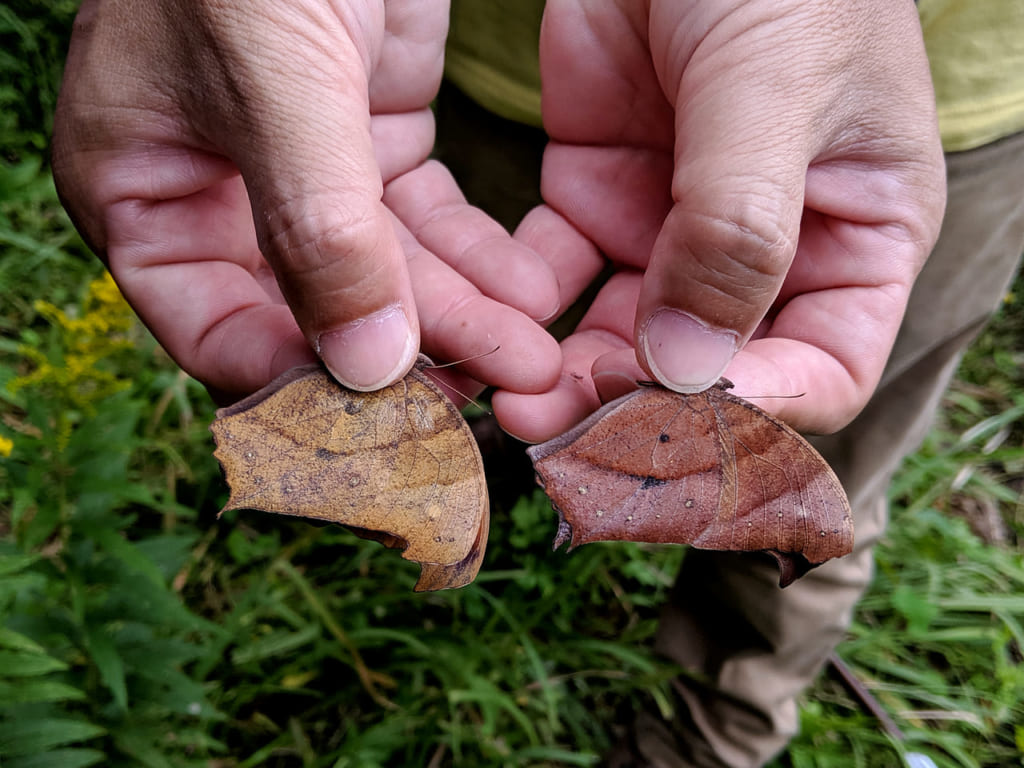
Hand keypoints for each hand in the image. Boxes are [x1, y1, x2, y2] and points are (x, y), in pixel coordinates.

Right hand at [52, 0, 561, 401]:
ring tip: (533, 362)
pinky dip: (478, 265)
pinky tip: (528, 301)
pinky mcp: (378, 143)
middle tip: (491, 402)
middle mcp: (222, 198)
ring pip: (387, 280)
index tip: (387, 427)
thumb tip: (366, 369)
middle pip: (316, 316)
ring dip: (462, 322)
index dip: (296, 384)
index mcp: (145, 194)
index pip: (214, 331)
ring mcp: (306, 175)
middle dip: (410, 361)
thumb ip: (315, 226)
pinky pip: (431, 228)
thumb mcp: (271, 79)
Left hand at [494, 0, 945, 441]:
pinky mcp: (599, 201)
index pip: (821, 368)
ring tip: (521, 406)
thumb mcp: (775, 86)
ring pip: (627, 341)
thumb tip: (687, 368)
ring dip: (574, 381)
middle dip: (642, 408)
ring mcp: (676, 231)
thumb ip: (737, 227)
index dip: (755, 410)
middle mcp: (767, 251)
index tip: (674, 421)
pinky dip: (529, 317)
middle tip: (569, 430)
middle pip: (710, 371)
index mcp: (856, 235)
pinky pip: (561, 283)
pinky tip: (494, 336)